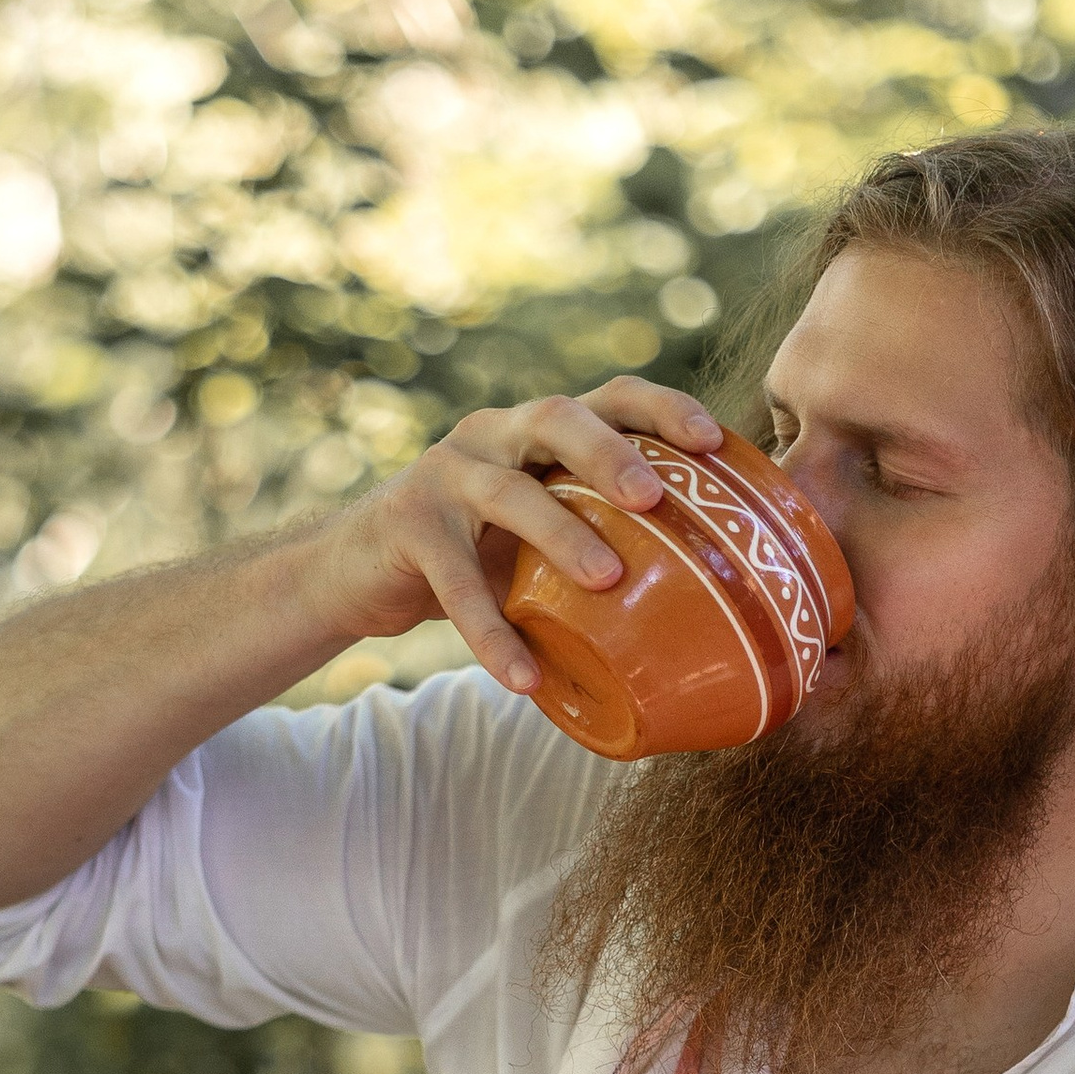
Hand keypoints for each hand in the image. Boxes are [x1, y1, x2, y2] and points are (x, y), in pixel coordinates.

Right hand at [307, 377, 728, 693]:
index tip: (714, 443)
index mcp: (538, 430)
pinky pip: (454, 581)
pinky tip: (523, 678)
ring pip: (507, 491)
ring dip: (561, 533)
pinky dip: (490, 632)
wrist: (360, 572)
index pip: (610, 396)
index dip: (663, 409)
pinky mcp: (407, 525)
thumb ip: (601, 543)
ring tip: (607, 582)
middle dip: (610, 451)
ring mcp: (445, 472)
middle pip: (557, 416)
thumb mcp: (539, 538)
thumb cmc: (475, 555)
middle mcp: (494, 434)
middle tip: (653, 498)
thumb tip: (708, 606)